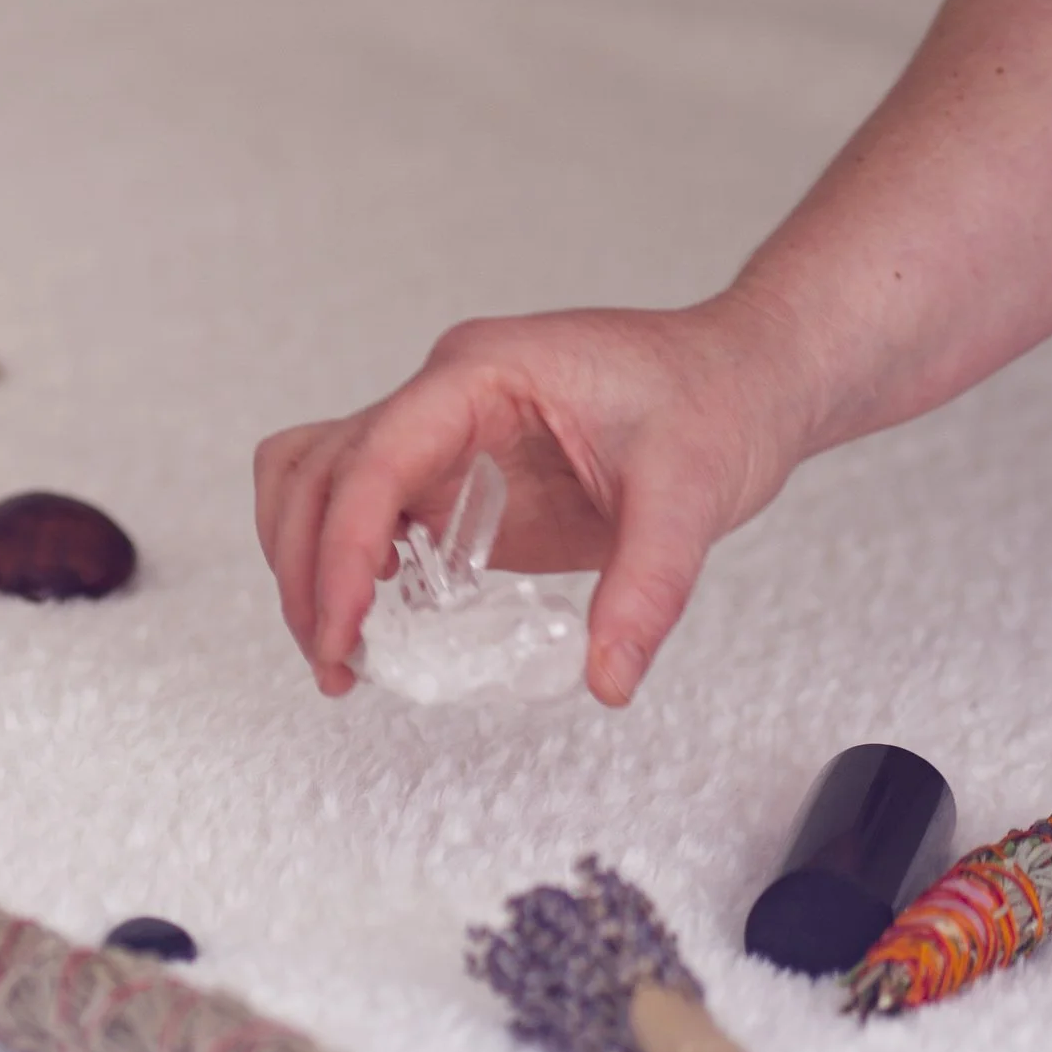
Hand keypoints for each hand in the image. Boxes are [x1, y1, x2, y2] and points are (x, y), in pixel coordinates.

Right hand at [252, 295, 815, 705]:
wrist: (748, 374)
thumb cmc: (718, 399)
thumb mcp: (692, 496)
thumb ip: (646, 589)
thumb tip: (607, 678)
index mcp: (480, 374)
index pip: (375, 460)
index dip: (340, 549)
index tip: (343, 629)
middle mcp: (443, 393)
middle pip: (318, 471)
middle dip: (306, 569)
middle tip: (334, 660)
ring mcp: (441, 428)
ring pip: (316, 478)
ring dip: (302, 560)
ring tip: (336, 649)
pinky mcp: (454, 467)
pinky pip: (361, 501)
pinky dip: (338, 556)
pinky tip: (369, 615)